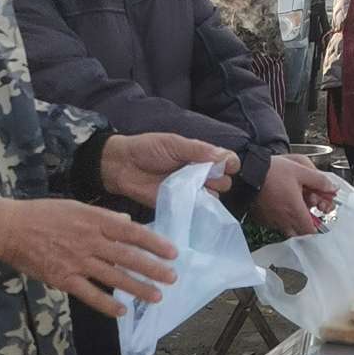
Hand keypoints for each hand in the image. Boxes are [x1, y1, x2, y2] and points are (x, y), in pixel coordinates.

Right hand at [0, 197, 176, 317]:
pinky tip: (122, 311)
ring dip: (137, 288)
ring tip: (156, 296)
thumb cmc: (42, 214)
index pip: (131, 232)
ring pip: (113, 277)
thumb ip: (102, 216)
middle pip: (127, 257)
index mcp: (94, 220)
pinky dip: (106, 304)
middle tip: (172, 278)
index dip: (154, 243)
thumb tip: (126, 222)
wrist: (10, 228)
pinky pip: (90, 294)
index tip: (172, 252)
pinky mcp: (64, 278)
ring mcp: (77, 261)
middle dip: (152, 269)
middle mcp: (90, 241)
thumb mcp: (75, 206)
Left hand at [99, 133, 237, 208]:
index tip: (224, 165)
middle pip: (225, 181)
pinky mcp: (181, 206)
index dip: (230, 164)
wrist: (123, 166)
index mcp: (201, 155)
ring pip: (214, 197)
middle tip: (201, 175)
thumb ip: (198, 150)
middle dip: (218, 179)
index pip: (228, 161)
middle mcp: (200, 174)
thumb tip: (225, 157)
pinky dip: (199, 208)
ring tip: (190, 187)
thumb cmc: (147, 149)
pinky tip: (192, 202)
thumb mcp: (174, 143)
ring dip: (207, 193)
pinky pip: (198, 211)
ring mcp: (191, 191)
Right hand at [251, 153, 336, 236]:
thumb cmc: (272, 171)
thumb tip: (332, 187)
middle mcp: (284, 219)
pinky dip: (280, 221)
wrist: (249, 172)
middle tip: (305, 212)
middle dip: (305, 225)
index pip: (310, 230)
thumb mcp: (300, 171)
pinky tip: (280, 208)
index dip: (315, 226)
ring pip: (287, 230)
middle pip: (300, 233)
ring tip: (293, 209)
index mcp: (295, 210)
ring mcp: (272, 220)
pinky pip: (275, 225)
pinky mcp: (263, 219)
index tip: (315, 217)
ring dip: (293, 224)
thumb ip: (319, 180)